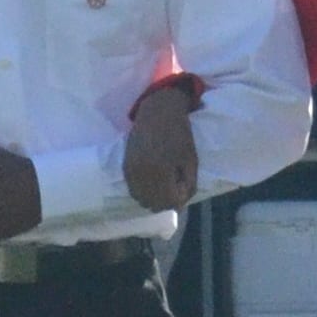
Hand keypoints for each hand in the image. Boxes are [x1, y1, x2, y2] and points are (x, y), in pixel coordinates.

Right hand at [124, 86, 198, 211]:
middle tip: (175, 185)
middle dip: (166, 200)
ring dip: (154, 197)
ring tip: (164, 181)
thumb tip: (180, 205)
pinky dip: (143, 190)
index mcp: (160, 172)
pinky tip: (153, 178)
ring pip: (141, 199)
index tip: (184, 185)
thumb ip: (189, 185)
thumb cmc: (180, 135)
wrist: (159, 112)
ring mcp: (130, 171)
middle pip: (154, 204)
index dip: (180, 198)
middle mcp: (141, 174)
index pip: (170, 202)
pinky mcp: (125, 166)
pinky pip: (133, 189)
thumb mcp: (191, 160)